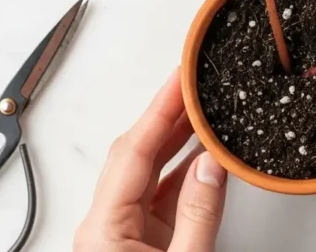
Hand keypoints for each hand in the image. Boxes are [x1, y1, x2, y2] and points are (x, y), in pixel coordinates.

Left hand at [75, 70, 227, 251]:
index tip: (180, 80)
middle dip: (167, 116)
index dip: (160, 111)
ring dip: (177, 141)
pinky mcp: (141, 242)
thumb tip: (211, 166)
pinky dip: (185, 172)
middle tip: (194, 85)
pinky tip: (205, 156)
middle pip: (137, 155)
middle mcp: (106, 226)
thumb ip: (198, 215)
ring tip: (203, 111)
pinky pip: (162, 194)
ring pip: (150, 172)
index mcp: (104, 229)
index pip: (133, 153)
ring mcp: (123, 233)